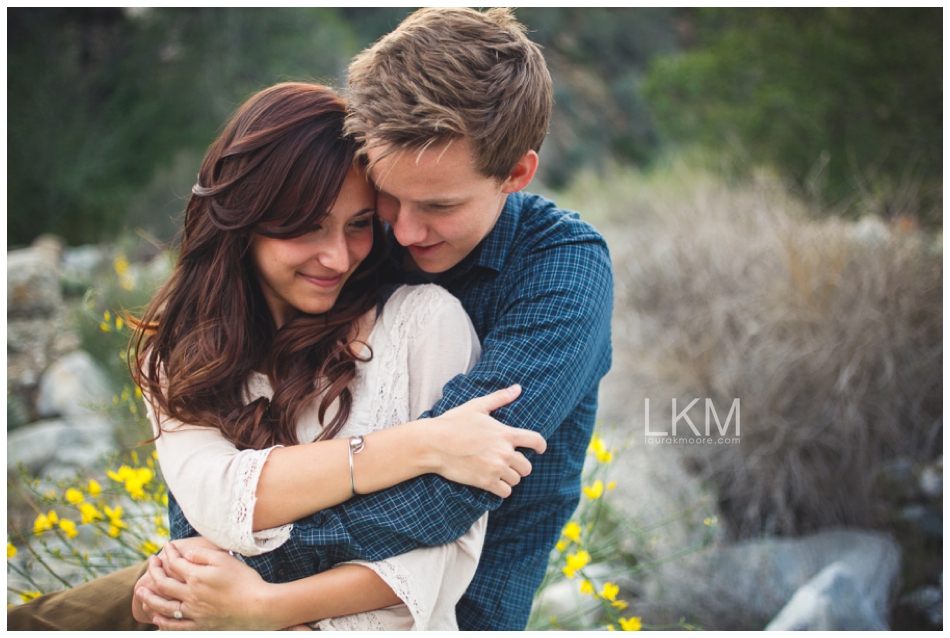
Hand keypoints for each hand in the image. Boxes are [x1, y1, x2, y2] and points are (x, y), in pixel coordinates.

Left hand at [135, 541, 275, 630]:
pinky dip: (163, 622)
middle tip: (151, 562)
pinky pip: (176, 626)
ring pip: (164, 607)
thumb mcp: (225, 560)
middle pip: (164, 584)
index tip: (167, 546)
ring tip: (140, 592)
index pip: (174, 564)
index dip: (168, 553)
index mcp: (196, 577)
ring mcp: (194, 613)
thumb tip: (187, 554)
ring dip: (149, 598)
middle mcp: (191, 596)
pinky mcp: (201, 625)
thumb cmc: (244, 580)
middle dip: (154, 571)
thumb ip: (202, 555)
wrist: (258, 607)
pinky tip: (156, 618)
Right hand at [427, 384, 546, 496]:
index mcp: (506, 433)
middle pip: (527, 466)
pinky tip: (494, 483)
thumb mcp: (477, 406)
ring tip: (498, 472)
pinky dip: (502, 489)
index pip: (536, 441)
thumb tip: (518, 388)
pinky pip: (505, 492)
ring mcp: (496, 468)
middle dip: (520, 465)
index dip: (541, 446)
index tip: (540, 450)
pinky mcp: (486, 482)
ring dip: (509, 477)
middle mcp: (505, 452)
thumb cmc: (453, 423)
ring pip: (516, 480)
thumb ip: (500, 398)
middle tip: (509, 463)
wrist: (434, 444)